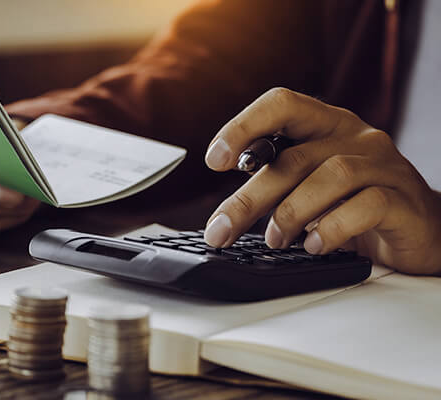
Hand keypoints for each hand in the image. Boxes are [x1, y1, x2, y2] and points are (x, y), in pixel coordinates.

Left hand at [203, 88, 440, 274]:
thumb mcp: (310, 185)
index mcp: (325, 124)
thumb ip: (278, 182)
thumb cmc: (354, 203)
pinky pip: (366, 206)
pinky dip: (333, 228)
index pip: (281, 104)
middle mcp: (354, 136)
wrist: (421, 228)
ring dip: (290, 213)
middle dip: (250, 198)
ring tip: (274, 240)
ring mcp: (383, 165)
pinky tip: (315, 246)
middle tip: (221, 230)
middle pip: (293, 158)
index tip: (214, 160)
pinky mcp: (404, 199)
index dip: (243, 126)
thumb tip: (226, 212)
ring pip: (330, 176)